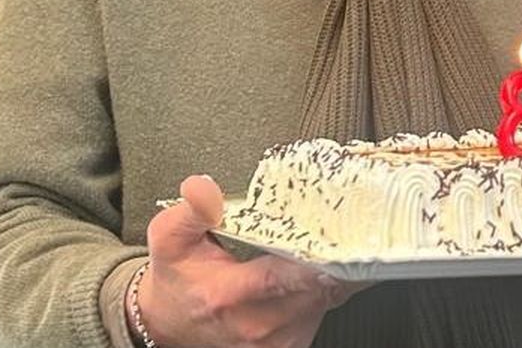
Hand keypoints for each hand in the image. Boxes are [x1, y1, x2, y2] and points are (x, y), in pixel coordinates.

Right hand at [134, 175, 365, 347]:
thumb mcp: (171, 238)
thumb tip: (203, 188)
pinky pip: (327, 310)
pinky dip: (331, 286)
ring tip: (337, 242)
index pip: (279, 277)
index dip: (312, 257)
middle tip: (351, 226)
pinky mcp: (292, 345)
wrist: (172, 320)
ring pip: (329, 299)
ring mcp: (277, 340)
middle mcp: (256, 324)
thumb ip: (192, 211)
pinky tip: (324, 267)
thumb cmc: (178, 277)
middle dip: (336, 256)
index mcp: (226, 295)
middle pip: (317, 288)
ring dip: (337, 270)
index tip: (336, 237)